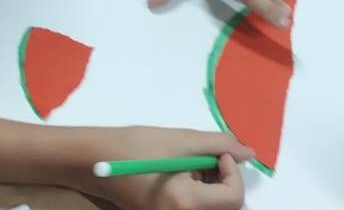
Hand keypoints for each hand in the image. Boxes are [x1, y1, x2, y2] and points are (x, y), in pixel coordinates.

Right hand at [72, 127, 252, 209]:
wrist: (95, 160)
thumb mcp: (182, 140)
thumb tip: (248, 153)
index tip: (219, 153)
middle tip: (213, 160)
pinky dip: (200, 195)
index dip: (233, 172)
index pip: (233, 198)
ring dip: (215, 190)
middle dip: (227, 184)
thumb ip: (220, 145)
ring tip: (197, 166)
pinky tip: (186, 176)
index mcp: (186, 203)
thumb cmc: (136, 146)